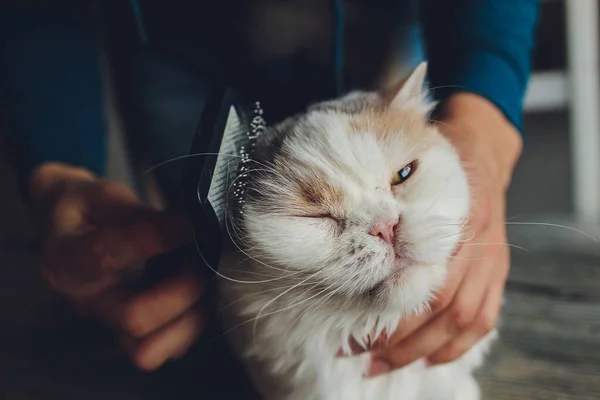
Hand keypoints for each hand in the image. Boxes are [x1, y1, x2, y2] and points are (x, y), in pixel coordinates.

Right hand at [29, 162, 204, 370]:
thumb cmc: (84, 208)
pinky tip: (197, 297)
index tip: (187, 225)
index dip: (154, 240)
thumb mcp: (101, 196)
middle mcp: (86, 300)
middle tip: (201, 262)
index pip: (107, 256)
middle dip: (181, 292)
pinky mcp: (127, 333)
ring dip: (188, 319)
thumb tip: (184, 226)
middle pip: (134, 318)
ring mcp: (106, 322)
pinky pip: (162, 349)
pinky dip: (188, 329)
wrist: (65, 226)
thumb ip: (137, 214)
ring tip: (203, 283)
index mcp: (68, 258)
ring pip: (148, 348)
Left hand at [350, 93, 521, 376]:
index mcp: (453, 213)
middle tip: (359, 355)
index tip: (356, 327)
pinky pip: (485, 318)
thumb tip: (348, 228)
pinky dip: (457, 345)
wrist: (481, 148)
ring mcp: (492, 259)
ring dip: (423, 350)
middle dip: (400, 339)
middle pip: (442, 306)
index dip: (391, 309)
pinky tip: (429, 360)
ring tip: (384, 364)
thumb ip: (387, 195)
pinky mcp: (497, 271)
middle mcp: (476, 242)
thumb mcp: (407, 164)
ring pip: (463, 319)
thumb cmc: (433, 156)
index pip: (424, 275)